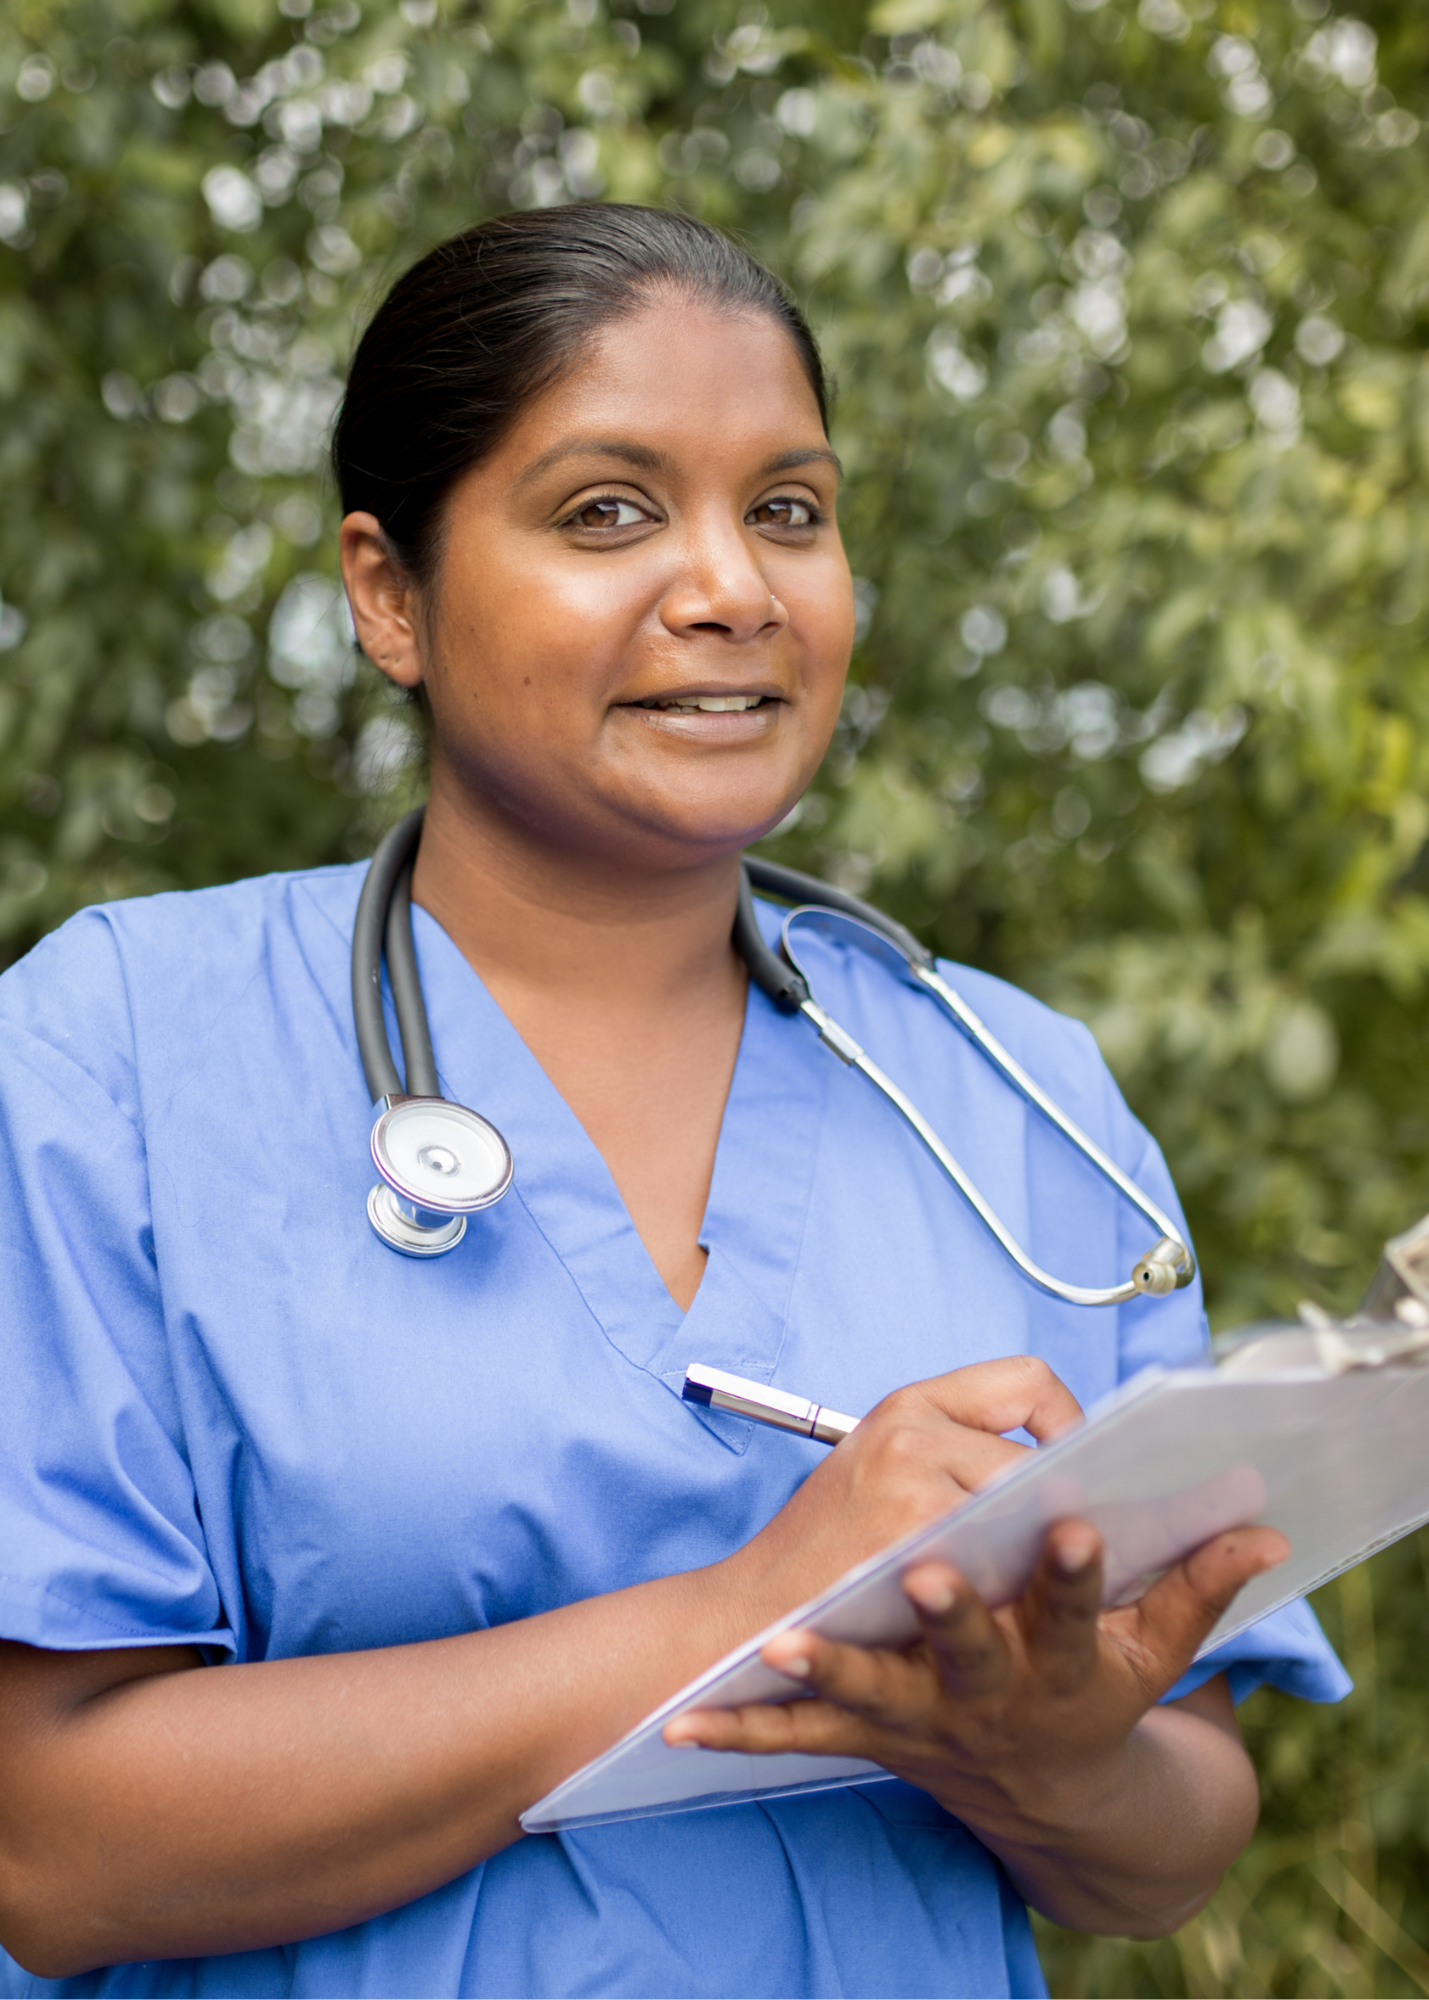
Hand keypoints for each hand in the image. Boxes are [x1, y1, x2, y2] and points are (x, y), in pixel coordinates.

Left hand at [670, 1517, 1285, 1857]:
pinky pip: (798, 1738)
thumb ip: (1195, 1587)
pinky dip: (744, 1729)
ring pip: (869, 1693)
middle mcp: (988, 1695)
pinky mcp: (869, 1737)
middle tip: (928, 1570)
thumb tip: (1262, 1526)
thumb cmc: (1092, 1698)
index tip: (1072, 1520)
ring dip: (824, 1672)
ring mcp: (921, 1720)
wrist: (1039, 1797)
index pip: (1073, 1608)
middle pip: (969, 1652)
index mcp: (1059, 1665)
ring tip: (778, 1644)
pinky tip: (685, 1724)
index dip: (1075, 1569)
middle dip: (952, 1612)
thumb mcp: (1152, 1655)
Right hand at [717, 1356, 1084, 1628]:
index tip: (1077, 1469)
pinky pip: (1010, 1562)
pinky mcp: (918, 1546)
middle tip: (1083, 1544)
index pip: (1026, 1381)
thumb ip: (954, 1456)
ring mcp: (916, 1487)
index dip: (1068, 1421)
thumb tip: (1066, 1475)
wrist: (750, 1621)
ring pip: (1033, 1510)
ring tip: (1061, 1581)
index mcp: (908, 1407)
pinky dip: (1028, 1588)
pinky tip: (1030, 1614)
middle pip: (1040, 1457)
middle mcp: (912, 1433)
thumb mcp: (874, 1472)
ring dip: (1054, 1550)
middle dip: (1068, 1504)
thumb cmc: (823, 1559)